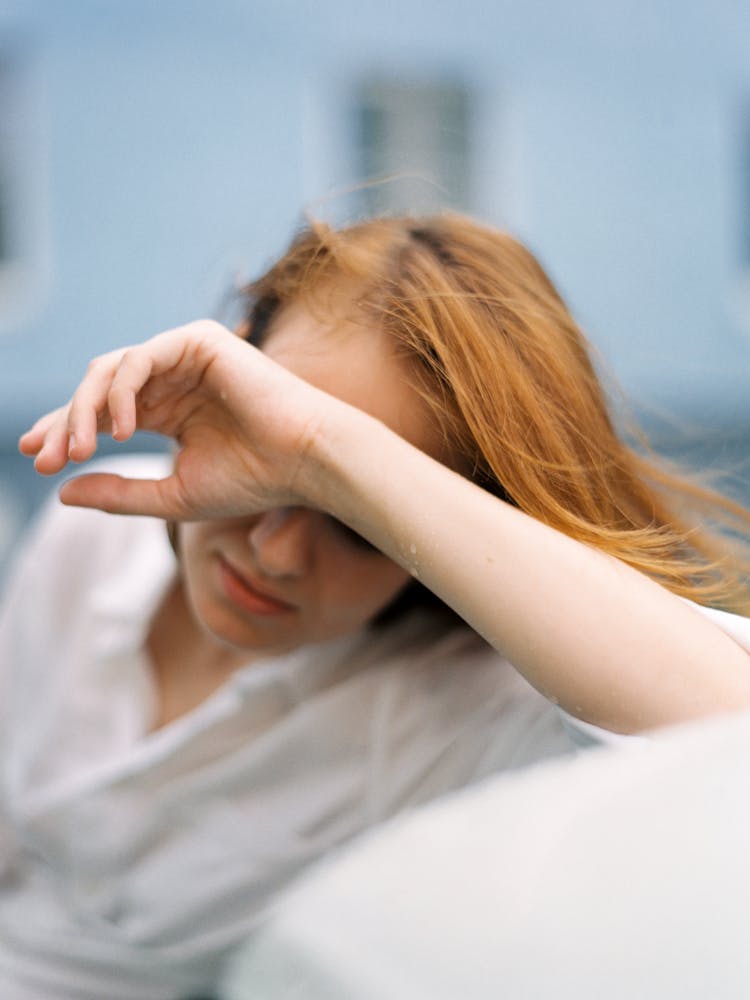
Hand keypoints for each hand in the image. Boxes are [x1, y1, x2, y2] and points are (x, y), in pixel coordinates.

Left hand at [18, 320, 333, 519]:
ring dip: (85, 410)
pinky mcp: (197, 341)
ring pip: (111, 371)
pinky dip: (122, 393)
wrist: (305, 463)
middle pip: (98, 389)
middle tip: (45, 457)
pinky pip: (139, 360)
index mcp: (168, 409)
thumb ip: (119, 493)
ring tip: (79, 450)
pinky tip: (119, 431)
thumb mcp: (172, 495)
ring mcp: (184, 356)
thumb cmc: (252, 480)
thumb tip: (60, 491)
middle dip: (66, 422)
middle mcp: (172, 379)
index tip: (40, 460)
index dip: (67, 430)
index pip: (104, 412)